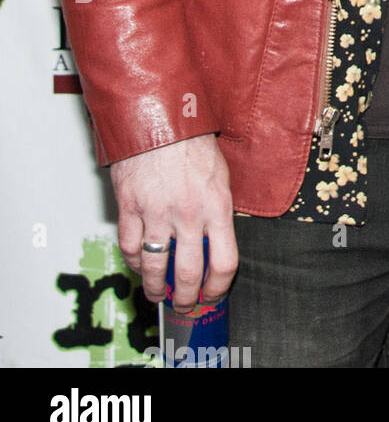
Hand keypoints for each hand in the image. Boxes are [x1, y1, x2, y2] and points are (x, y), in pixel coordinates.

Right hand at [111, 133, 236, 310]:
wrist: (161, 118)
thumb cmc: (193, 142)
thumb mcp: (220, 175)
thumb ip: (218, 210)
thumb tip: (215, 242)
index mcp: (217, 205)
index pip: (225, 261)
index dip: (219, 286)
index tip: (213, 293)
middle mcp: (189, 214)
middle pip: (188, 273)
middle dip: (186, 297)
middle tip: (184, 304)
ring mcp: (157, 213)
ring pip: (155, 267)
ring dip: (155, 288)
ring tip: (157, 294)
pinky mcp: (130, 207)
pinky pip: (130, 247)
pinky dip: (134, 261)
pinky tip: (139, 263)